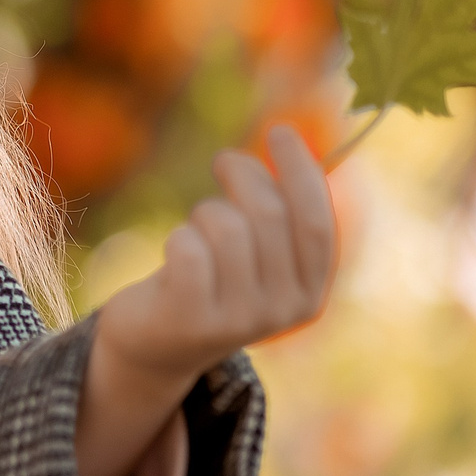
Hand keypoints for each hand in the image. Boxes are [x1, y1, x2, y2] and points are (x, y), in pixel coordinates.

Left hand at [72, 126, 337, 475]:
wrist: (158, 345)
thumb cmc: (211, 280)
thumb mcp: (256, 255)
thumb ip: (278, 213)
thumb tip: (292, 139)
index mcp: (310, 292)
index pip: (317, 222)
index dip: (301, 172)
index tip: (281, 130)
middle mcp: (283, 310)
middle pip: (268, 215)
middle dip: (242, 175)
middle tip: (223, 162)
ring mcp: (239, 319)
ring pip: (226, 226)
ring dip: (205, 211)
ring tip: (196, 228)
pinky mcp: (192, 318)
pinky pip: (188, 248)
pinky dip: (179, 237)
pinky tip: (175, 254)